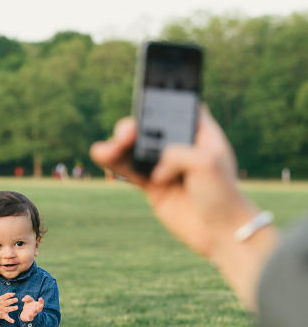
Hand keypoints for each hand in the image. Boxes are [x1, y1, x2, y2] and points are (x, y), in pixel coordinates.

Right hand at [0, 292, 17, 323]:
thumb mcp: (0, 298)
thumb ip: (6, 295)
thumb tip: (14, 293)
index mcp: (1, 300)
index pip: (6, 296)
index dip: (10, 295)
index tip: (14, 294)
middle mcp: (2, 305)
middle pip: (7, 302)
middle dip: (12, 301)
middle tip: (16, 299)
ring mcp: (2, 310)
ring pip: (8, 309)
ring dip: (12, 308)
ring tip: (16, 307)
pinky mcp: (3, 315)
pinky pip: (6, 318)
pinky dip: (9, 320)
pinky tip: (13, 321)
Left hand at [20, 295, 43, 321]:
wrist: (25, 312)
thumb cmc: (29, 304)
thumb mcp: (28, 299)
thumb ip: (27, 297)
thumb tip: (22, 300)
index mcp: (37, 305)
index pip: (41, 303)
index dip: (41, 301)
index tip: (40, 298)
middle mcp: (36, 309)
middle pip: (40, 309)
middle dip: (40, 307)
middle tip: (41, 305)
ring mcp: (33, 314)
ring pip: (35, 313)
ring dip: (34, 312)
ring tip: (32, 312)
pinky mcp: (29, 317)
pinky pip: (30, 318)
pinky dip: (29, 318)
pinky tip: (28, 318)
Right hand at [90, 106, 278, 309]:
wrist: (221, 232)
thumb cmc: (223, 193)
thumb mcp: (207, 162)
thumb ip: (176, 154)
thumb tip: (155, 170)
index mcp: (200, 131)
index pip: (177, 106)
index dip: (161, 98)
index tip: (145, 94)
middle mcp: (179, 145)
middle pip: (150, 126)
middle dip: (134, 126)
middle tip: (128, 133)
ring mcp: (164, 166)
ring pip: (135, 148)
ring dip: (118, 145)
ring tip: (105, 150)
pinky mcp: (152, 186)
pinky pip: (130, 170)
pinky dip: (115, 164)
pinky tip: (102, 156)